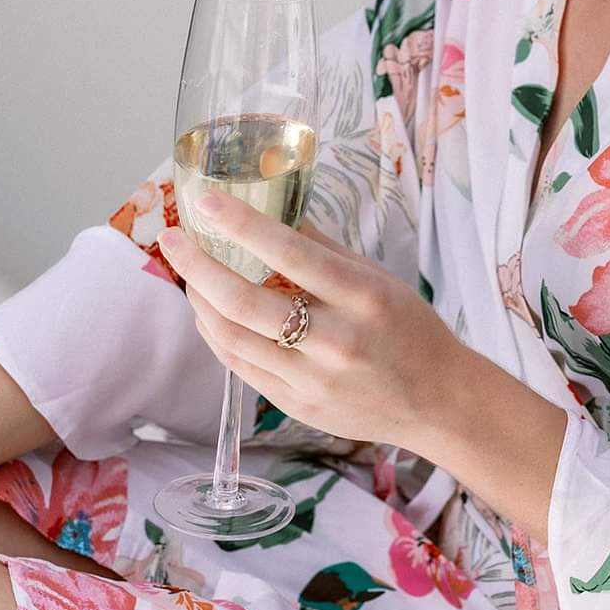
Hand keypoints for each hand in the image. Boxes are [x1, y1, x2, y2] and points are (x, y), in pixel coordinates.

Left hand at [157, 193, 460, 448]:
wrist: (437, 402)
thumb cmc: (410, 329)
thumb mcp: (378, 278)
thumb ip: (324, 249)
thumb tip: (273, 212)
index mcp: (363, 297)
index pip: (291, 254)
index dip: (243, 226)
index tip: (207, 202)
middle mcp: (336, 341)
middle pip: (246, 303)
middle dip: (198, 267)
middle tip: (172, 239)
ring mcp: (313, 381)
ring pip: (233, 339)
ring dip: (200, 302)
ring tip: (188, 274)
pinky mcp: (298, 407)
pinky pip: (241, 367)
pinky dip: (218, 336)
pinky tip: (209, 313)